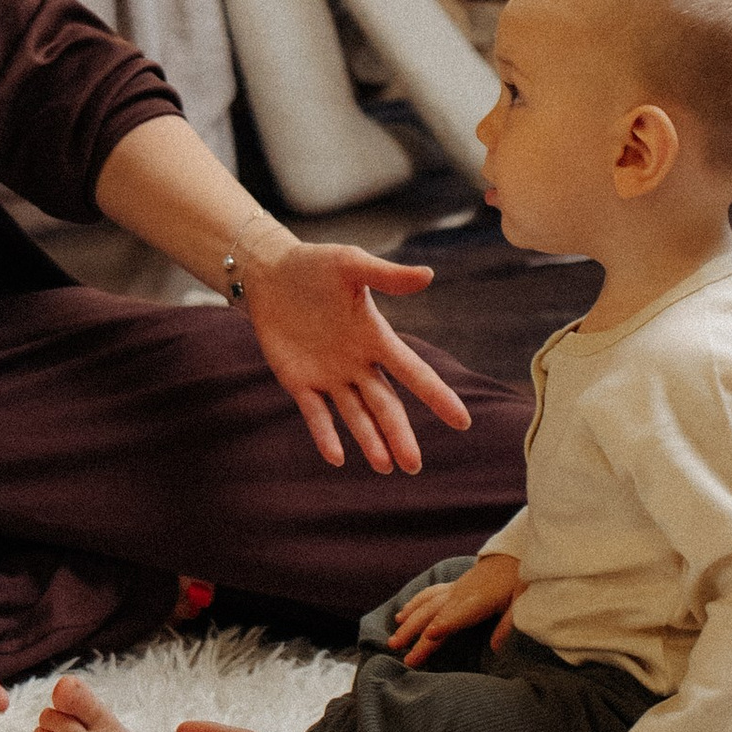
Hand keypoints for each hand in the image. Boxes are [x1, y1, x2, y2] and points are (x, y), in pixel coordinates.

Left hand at [238, 243, 471, 472]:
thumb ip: (387, 275)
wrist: (270, 273)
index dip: (436, 395)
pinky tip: (336, 457)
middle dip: (398, 434)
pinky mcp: (299, 382)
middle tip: (413, 466)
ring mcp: (329, 375)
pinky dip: (325, 435)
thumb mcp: (351, 264)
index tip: (462, 422)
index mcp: (375, 337)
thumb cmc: (315, 264)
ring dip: (369, 440)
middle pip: (384, 405)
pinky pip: (316, 413)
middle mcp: (358, 363)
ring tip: (385, 467)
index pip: (412, 371)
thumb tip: (429, 275)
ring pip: (355, 415)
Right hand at [388, 550, 519, 663]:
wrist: (515, 554)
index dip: (443, 625)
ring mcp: (454, 590)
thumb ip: (507, 624)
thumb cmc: (519, 581)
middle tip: (397, 649)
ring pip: (425, 606)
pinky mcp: (453, 587)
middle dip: (414, 632)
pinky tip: (402, 615)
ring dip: (408, 622)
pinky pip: (428, 595)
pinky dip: (413, 605)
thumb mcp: (520, 602)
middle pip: (433, 614)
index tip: (429, 636)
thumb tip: (496, 648)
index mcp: (478, 600)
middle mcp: (460, 594)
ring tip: (393, 640)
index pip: (456, 615)